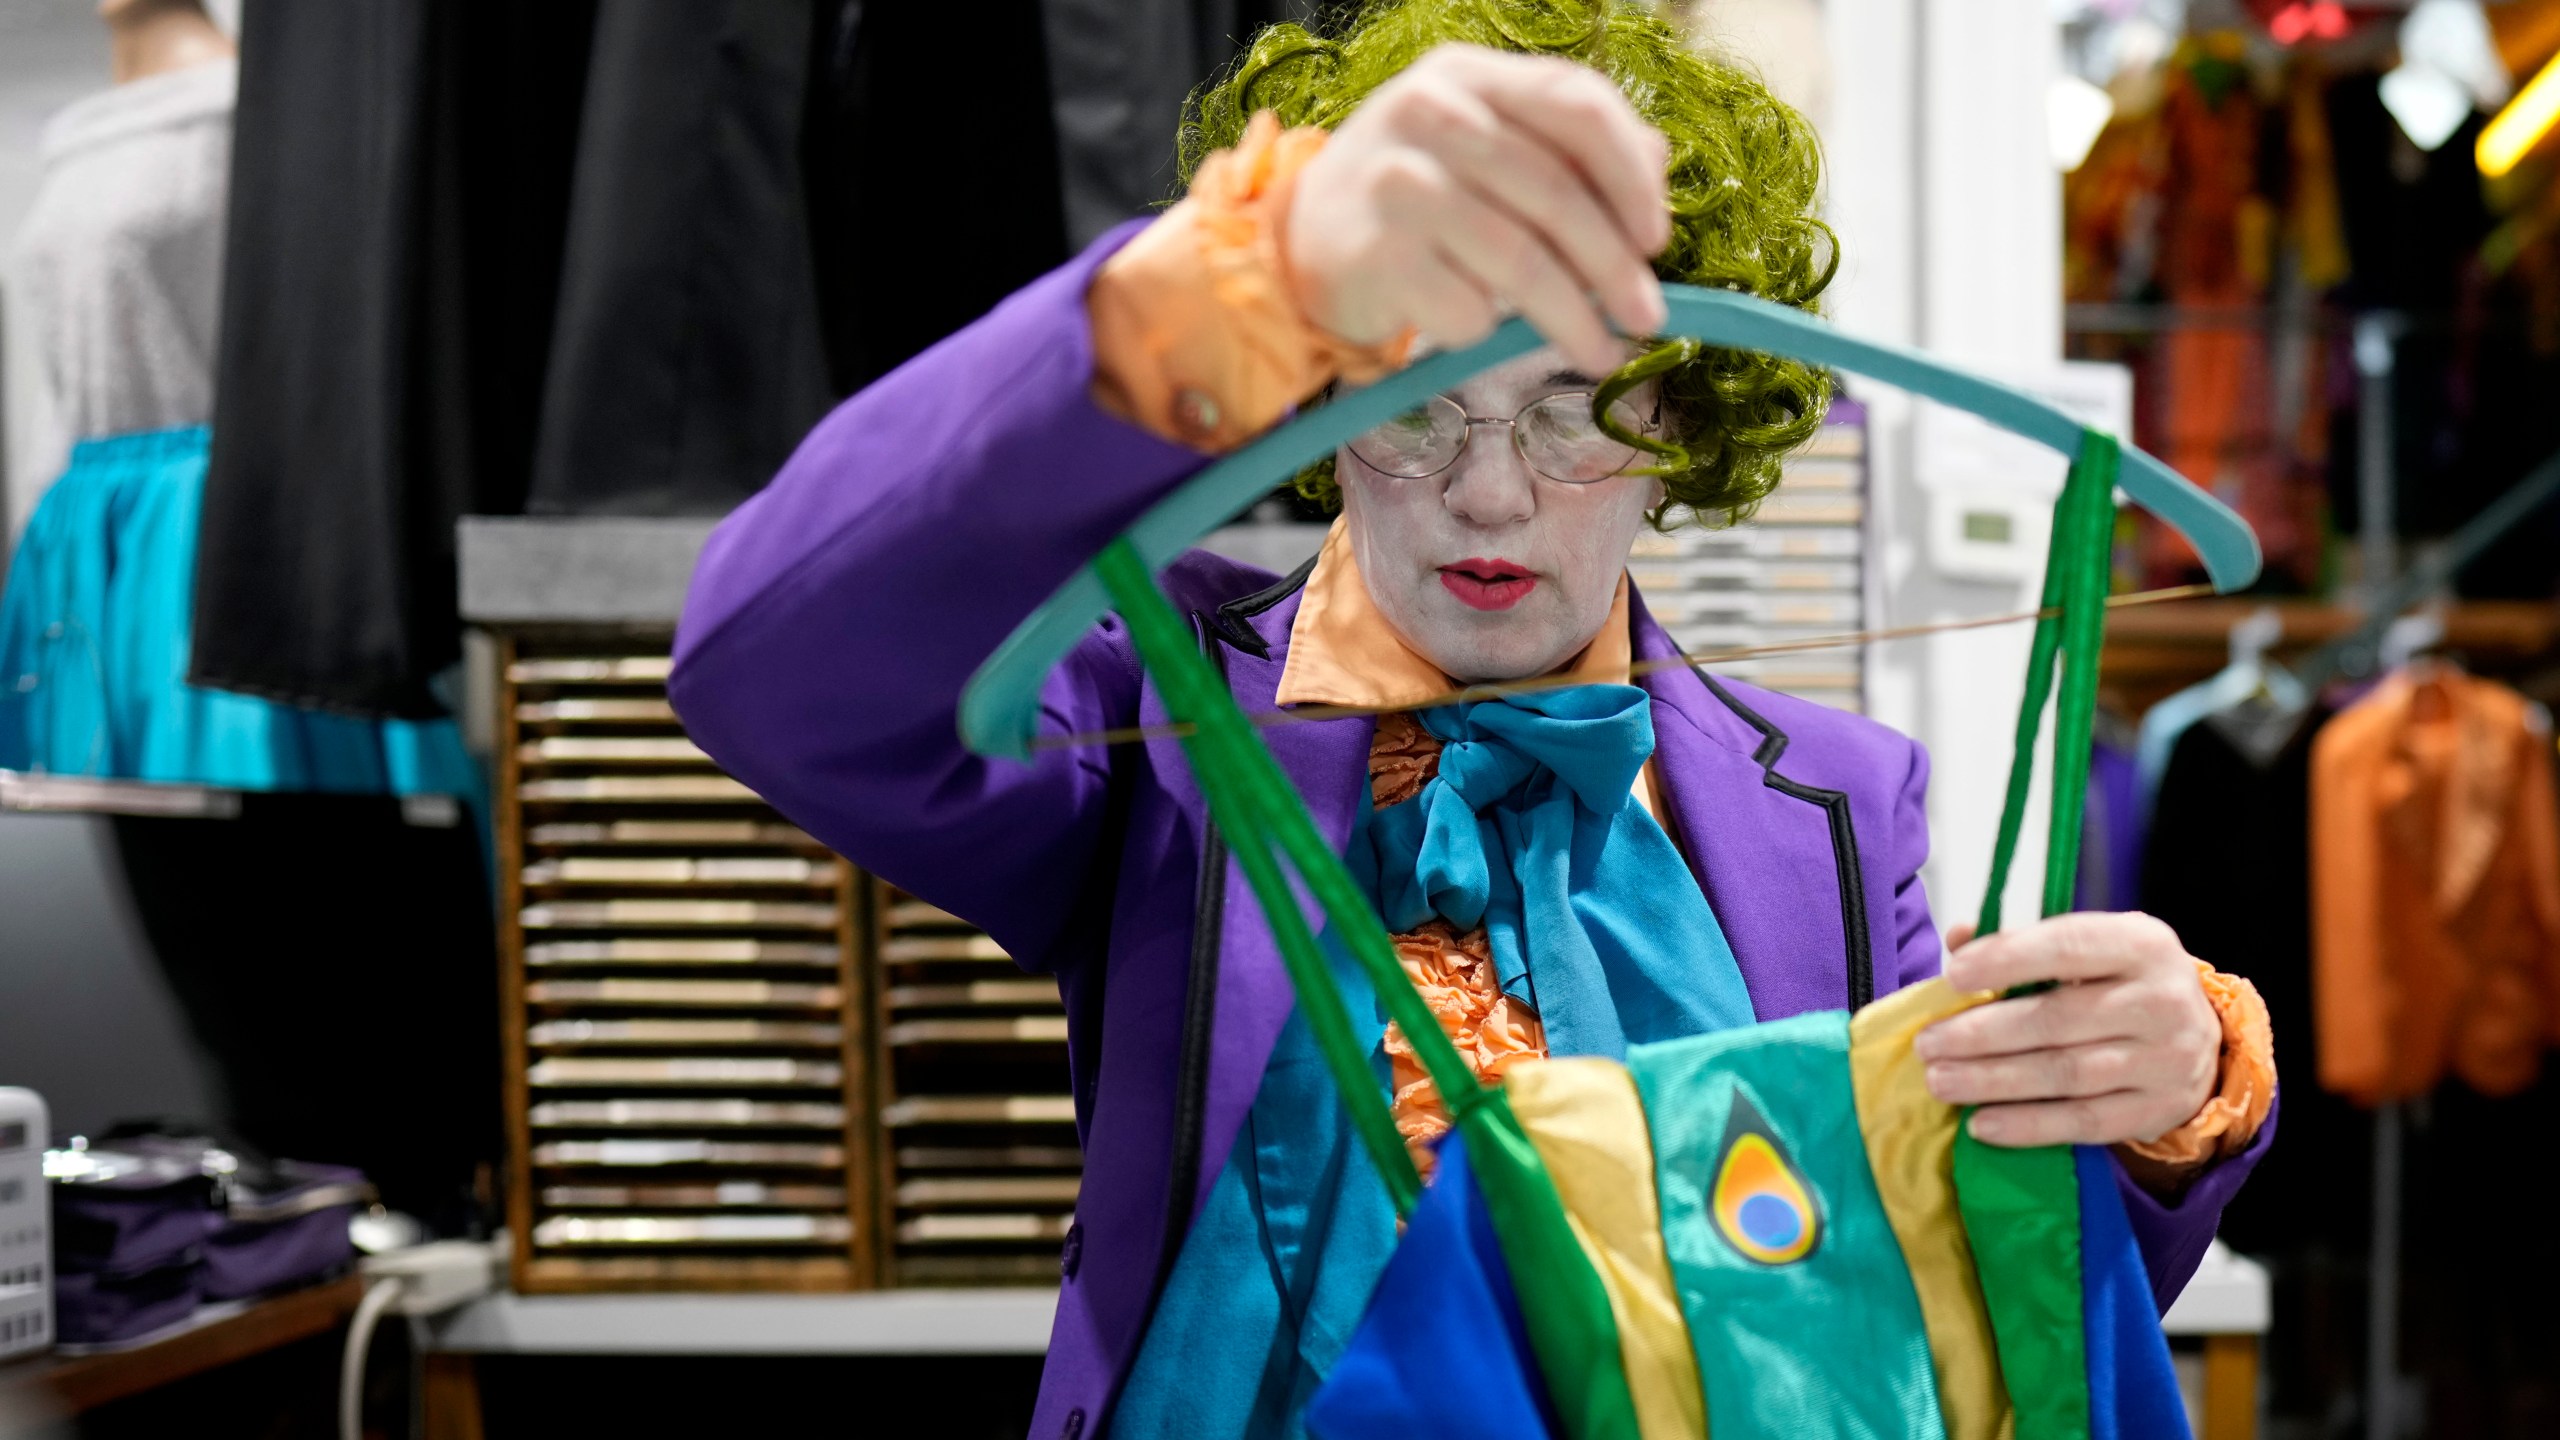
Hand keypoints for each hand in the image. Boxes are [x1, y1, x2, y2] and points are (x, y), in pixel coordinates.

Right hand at [1284, 44, 1670, 376]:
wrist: (1301, 240)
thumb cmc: (1415, 195)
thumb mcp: (1485, 145)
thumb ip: (1566, 147)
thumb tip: (1656, 170)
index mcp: (1471, 75)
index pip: (1577, 105)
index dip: (1631, 175)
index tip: (1656, 240)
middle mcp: (1430, 113)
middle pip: (1555, 193)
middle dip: (1614, 267)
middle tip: (1647, 319)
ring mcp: (1397, 182)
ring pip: (1519, 260)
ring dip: (1574, 319)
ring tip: (1602, 352)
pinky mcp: (1374, 254)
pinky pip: (1465, 308)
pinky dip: (1487, 330)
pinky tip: (1482, 332)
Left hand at [1914, 913, 2219, 1148]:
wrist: (2198, 1036)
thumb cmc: (2119, 982)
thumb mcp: (2087, 946)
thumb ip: (2022, 939)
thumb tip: (1958, 939)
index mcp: (2142, 944)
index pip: (2069, 945)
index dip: (2007, 960)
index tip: (1953, 975)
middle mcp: (2162, 1000)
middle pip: (2058, 1020)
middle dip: (1983, 1034)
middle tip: (1928, 1044)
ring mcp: (2166, 1060)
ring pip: (2066, 1074)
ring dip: (1994, 1081)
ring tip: (1941, 1082)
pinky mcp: (2158, 1110)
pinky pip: (2084, 1121)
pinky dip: (2029, 1125)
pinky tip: (1983, 1124)